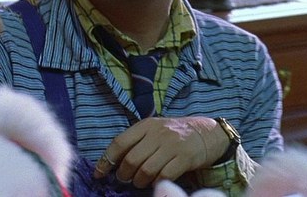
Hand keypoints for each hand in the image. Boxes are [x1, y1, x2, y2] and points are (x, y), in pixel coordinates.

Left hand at [92, 116, 226, 188]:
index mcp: (146, 125)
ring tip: (140, 182)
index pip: (120, 142)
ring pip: (146, 170)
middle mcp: (158, 133)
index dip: (106, 160)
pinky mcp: (185, 158)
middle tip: (125, 179)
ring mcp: (172, 146)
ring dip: (139, 181)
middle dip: (124, 175)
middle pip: (131, 159)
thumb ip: (137, 141)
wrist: (207, 132)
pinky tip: (155, 182)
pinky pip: (164, 176)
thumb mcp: (155, 129)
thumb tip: (113, 161)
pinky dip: (156, 183)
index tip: (99, 173)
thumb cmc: (175, 133)